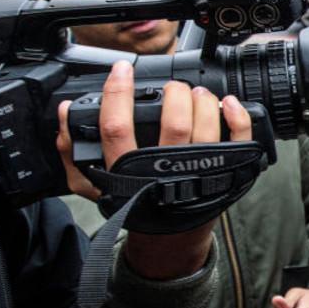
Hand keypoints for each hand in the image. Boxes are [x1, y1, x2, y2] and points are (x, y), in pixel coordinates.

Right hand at [56, 60, 252, 278]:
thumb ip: (71, 148)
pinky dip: (239, 116)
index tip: (122, 70)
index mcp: (127, 173)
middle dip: (174, 94)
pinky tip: (230, 103)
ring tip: (197, 94)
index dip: (117, 94)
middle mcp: (166, 172)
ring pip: (207, 127)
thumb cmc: (133, 202)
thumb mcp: (92, 183)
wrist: (168, 237)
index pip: (117, 127)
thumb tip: (67, 110)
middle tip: (173, 88)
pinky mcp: (228, 172)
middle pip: (174, 124)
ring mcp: (201, 172)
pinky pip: (241, 140)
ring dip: (203, 100)